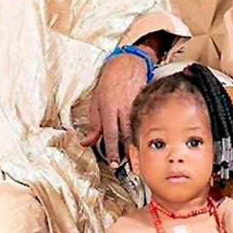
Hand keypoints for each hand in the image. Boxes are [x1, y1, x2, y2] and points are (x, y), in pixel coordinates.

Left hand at [81, 49, 151, 165]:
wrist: (127, 65)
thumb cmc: (108, 85)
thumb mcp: (95, 104)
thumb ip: (93, 125)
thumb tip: (86, 143)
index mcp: (109, 108)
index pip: (111, 134)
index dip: (112, 151)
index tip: (114, 163)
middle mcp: (123, 108)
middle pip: (127, 135)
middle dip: (128, 152)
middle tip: (130, 167)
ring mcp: (137, 106)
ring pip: (138, 129)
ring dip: (137, 144)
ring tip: (138, 158)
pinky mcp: (146, 104)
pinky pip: (144, 121)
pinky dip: (144, 133)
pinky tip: (145, 142)